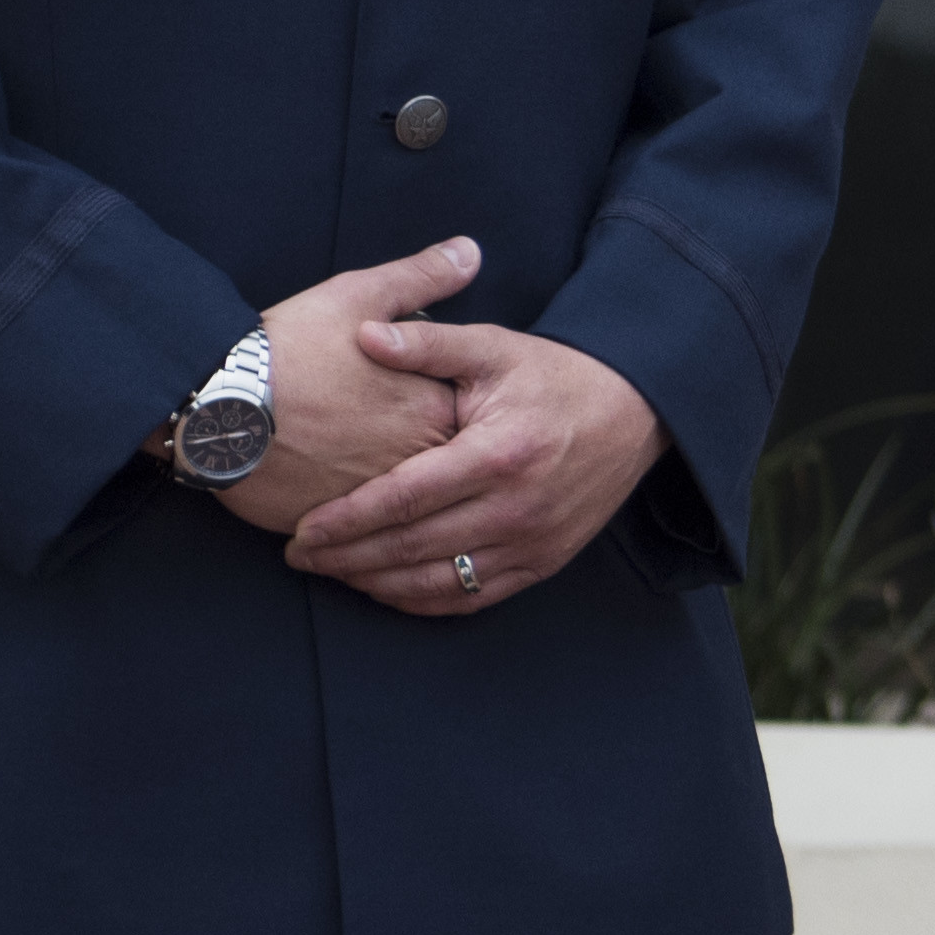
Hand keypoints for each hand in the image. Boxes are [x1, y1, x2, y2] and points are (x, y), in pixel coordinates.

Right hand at [210, 236, 481, 537]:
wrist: (215, 402)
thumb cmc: (287, 346)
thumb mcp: (358, 296)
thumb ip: (422, 278)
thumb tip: (470, 251)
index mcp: (431, 404)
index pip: (478, 421)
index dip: (469, 417)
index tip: (462, 415)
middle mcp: (412, 457)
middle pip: (451, 472)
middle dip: (446, 468)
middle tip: (432, 463)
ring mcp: (374, 497)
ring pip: (413, 513)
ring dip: (412, 510)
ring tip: (398, 498)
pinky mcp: (334, 525)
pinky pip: (371, 540)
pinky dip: (373, 535)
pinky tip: (367, 528)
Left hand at [283, 319, 666, 616]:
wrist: (636, 409)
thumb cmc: (556, 375)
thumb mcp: (495, 348)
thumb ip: (428, 344)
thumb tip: (364, 335)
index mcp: (500, 453)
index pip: (405, 499)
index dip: (347, 519)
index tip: (301, 529)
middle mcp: (517, 507)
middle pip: (412, 547)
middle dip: (346, 557)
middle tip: (297, 556)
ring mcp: (533, 541)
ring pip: (437, 582)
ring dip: (376, 582)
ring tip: (331, 572)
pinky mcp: (544, 562)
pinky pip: (472, 596)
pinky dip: (421, 599)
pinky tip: (385, 586)